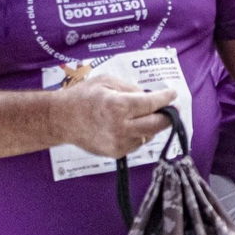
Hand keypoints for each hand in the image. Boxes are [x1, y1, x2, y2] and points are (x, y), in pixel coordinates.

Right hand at [51, 74, 176, 157]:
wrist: (61, 119)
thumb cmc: (83, 97)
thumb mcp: (107, 81)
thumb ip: (131, 88)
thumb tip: (150, 96)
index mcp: (118, 106)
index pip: (151, 103)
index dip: (165, 98)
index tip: (173, 95)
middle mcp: (120, 127)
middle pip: (157, 125)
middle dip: (168, 116)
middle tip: (172, 109)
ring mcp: (119, 142)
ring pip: (148, 135)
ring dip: (151, 125)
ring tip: (144, 115)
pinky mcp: (116, 153)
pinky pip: (137, 143)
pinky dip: (138, 134)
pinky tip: (128, 125)